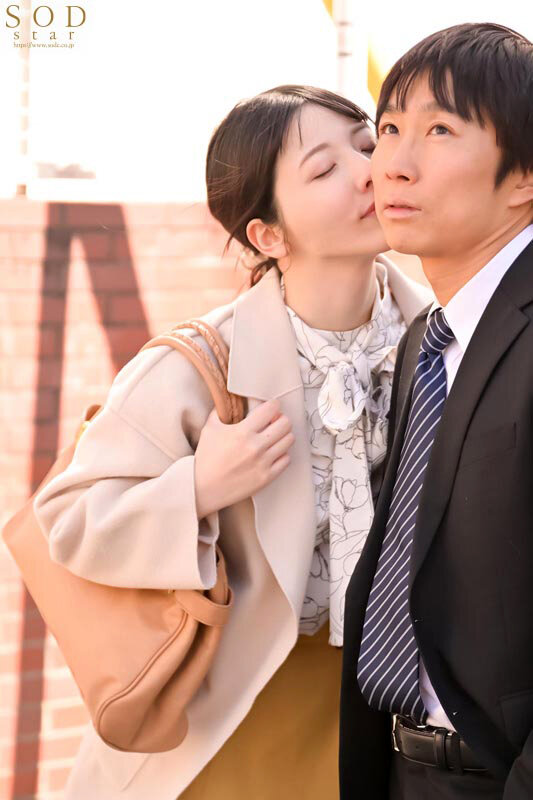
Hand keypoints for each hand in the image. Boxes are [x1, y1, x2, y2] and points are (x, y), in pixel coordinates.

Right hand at [194, 398, 294, 517]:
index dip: (273, 405)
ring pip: (289, 440)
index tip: (271, 407)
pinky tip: (272, 453)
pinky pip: (286, 459)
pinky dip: (282, 454)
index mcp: (242, 432)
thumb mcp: (209, 428)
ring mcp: (263, 463)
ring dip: (283, 435)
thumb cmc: (206, 458)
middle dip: (280, 419)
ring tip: (273, 437)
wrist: (202, 488)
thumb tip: (228, 400)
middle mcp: (256, 446)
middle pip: (285, 423)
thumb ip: (220, 411)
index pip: (271, 409)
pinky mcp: (267, 477)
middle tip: (274, 421)